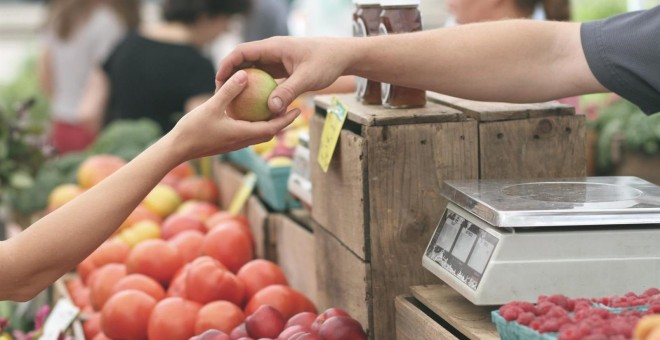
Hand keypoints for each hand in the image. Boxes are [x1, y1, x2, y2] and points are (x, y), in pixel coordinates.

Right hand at [168, 70, 299, 161]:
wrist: (177, 149)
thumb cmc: (193, 129)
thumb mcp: (212, 106)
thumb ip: (229, 91)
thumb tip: (245, 74)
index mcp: (243, 134)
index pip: (272, 128)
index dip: (286, 119)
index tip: (298, 110)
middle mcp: (242, 141)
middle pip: (269, 132)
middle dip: (282, 122)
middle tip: (293, 108)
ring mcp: (234, 143)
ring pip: (258, 134)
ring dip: (269, 123)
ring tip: (275, 109)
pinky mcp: (227, 142)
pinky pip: (246, 132)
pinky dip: (254, 123)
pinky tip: (250, 112)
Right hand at [216, 36, 351, 113]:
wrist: (342, 56)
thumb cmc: (327, 62)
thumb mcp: (308, 78)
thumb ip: (288, 92)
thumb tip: (271, 109)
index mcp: (274, 47)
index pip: (242, 52)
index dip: (227, 65)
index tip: (218, 81)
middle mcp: (272, 51)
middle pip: (243, 61)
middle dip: (230, 76)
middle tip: (220, 95)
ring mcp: (277, 60)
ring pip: (253, 70)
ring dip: (242, 83)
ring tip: (232, 102)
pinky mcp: (282, 69)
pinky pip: (264, 78)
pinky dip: (257, 89)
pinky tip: (253, 106)